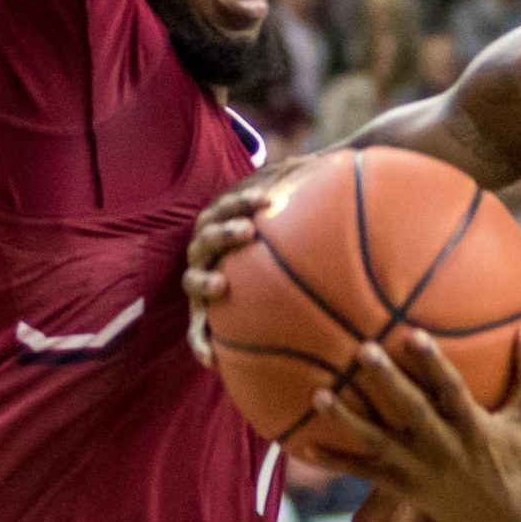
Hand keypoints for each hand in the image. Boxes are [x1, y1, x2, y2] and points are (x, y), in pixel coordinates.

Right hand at [183, 153, 320, 334]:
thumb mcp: (273, 214)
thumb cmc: (263, 237)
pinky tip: (210, 361)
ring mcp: (199, 280)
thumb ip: (294, 188)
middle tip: (249, 232)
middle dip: (226, 232)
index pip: (229, 206)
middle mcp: (204, 249)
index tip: (269, 201)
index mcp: (220, 222)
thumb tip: (326, 160)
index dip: (245, 200)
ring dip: (205, 282)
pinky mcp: (199, 314)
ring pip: (194, 281)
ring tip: (222, 287)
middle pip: (209, 236)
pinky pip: (196, 331)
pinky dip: (199, 344)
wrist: (234, 263)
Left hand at [304, 334, 520, 521]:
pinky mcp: (406, 488)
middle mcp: (445, 448)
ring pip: (379, 443)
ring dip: (348, 419)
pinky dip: (337, 462)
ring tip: (320, 395)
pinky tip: (306, 446)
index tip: (414, 335)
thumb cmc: (520, 463)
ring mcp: (421, 469)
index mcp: (474, 427)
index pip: (452, 391)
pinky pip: (366, 474)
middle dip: (387, 381)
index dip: (433, 364)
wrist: (510, 521)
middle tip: (362, 350)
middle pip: (411, 411)